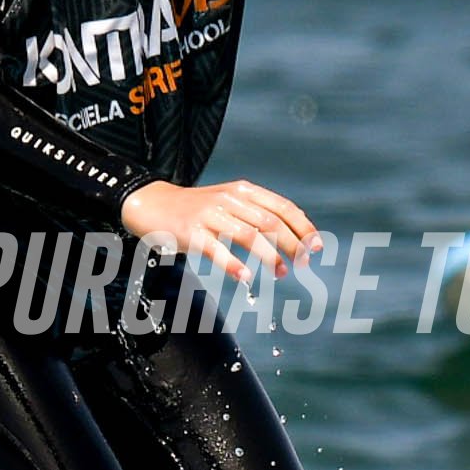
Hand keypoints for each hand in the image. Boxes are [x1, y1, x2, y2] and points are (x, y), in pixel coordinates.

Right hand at [121, 178, 322, 280]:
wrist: (153, 204)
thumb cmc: (196, 209)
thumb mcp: (229, 202)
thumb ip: (257, 214)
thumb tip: (294, 236)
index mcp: (243, 191)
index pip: (282, 207)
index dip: (303, 227)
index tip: (317, 247)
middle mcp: (229, 199)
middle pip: (270, 223)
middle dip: (292, 245)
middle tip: (302, 264)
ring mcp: (210, 215)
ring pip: (249, 236)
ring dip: (270, 257)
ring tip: (281, 273)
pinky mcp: (191, 232)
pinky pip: (216, 250)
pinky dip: (233, 264)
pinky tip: (245, 278)